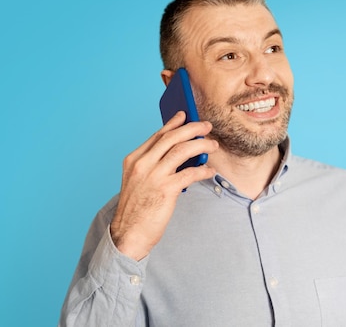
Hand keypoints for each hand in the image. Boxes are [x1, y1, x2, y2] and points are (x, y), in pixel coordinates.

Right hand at [110, 111, 217, 260]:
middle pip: (172, 138)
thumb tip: (181, 152)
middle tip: (206, 126)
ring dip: (201, 145)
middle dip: (192, 128)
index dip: (173, 123)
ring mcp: (154, 176)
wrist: (128, 234)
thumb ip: (155, 165)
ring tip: (213, 145)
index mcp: (134, 160)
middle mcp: (143, 164)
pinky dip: (203, 170)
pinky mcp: (166, 189)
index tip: (185, 115)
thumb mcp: (139, 181)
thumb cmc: (137, 209)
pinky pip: (191, 173)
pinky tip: (209, 170)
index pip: (157, 135)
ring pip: (183, 150)